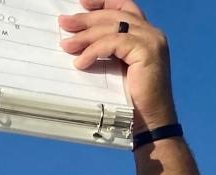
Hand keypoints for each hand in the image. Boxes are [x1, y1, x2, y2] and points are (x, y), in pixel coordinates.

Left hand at [58, 0, 176, 130]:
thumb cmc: (129, 100)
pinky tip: (80, 62)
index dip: (104, 2)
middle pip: (115, 15)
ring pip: (113, 27)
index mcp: (145, 34)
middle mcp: (151, 33)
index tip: (82, 3)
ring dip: (85, 35)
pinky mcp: (148, 52)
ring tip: (66, 45)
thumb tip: (73, 42)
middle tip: (63, 23)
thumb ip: (105, 52)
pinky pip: (114, 43)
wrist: (148, 120)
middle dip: (86, 18)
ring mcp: (152, 41)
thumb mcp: (114, 69)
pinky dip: (94, 50)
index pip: (124, 6)